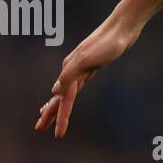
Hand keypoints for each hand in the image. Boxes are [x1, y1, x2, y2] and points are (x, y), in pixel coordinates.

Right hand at [35, 17, 140, 138]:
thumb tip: (53, 91)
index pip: (63, 100)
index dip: (60, 118)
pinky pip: (78, 83)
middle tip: (39, 129)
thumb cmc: (107, 42)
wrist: (123, 27)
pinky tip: (71, 93)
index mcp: (69, 70)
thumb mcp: (86, 59)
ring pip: (68, 90)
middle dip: (50, 113)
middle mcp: (73, 69)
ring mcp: (83, 67)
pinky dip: (72, 91)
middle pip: (60, 96)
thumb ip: (69, 75)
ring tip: (46, 113)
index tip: (57, 135)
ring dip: (58, 102)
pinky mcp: (94, 64)